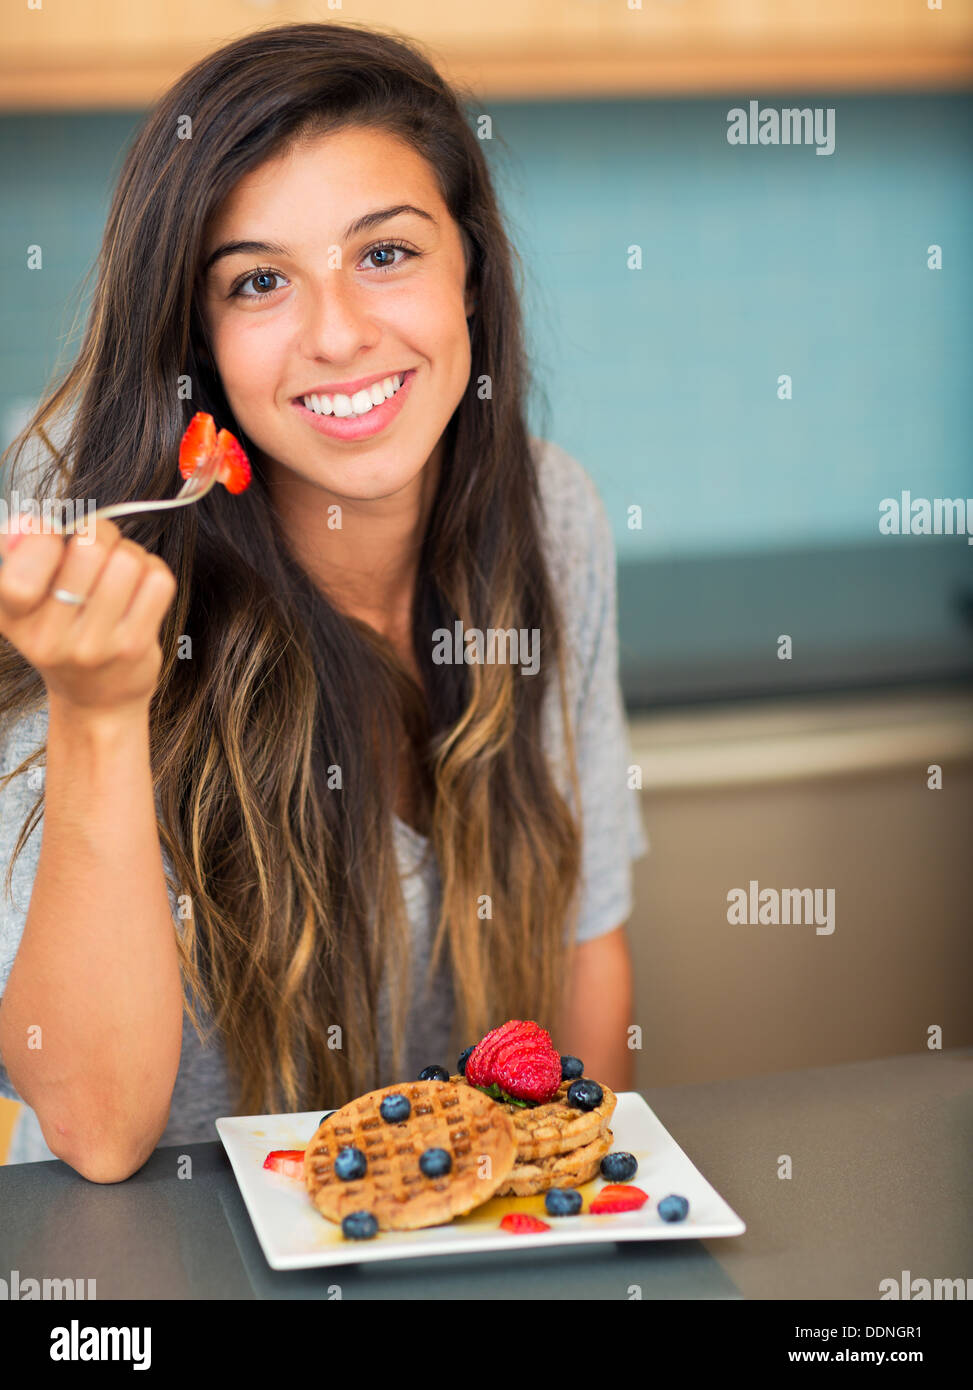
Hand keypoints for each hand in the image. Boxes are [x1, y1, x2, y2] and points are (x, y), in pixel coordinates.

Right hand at [0, 516, 177, 713]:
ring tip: (120, 570)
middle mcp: (49, 639)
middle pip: (89, 548)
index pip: (20, 576)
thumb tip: (26, 523)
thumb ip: (18, 553)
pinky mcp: (134, 647)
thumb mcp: (25, 601)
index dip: (42, 538)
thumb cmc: (61, 632)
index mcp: (13, 618)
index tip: (54, 540)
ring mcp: (95, 647)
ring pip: (127, 561)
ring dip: (129, 553)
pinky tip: (139, 587)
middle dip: (99, 532)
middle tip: (98, 546)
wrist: (96, 698)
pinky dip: (153, 571)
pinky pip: (157, 581)